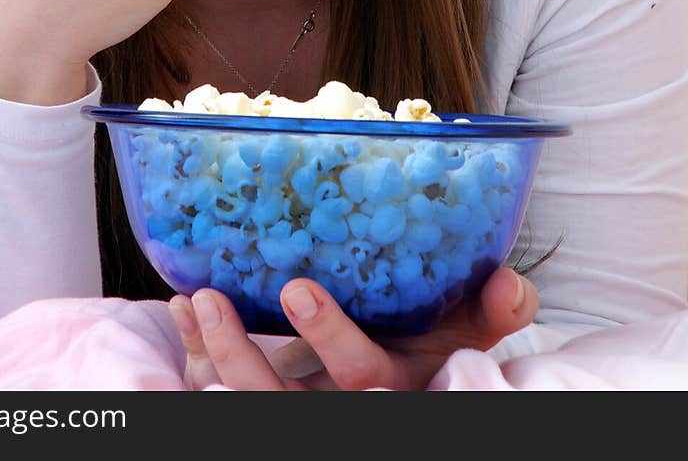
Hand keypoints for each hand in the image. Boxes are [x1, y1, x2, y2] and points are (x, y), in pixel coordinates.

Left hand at [169, 267, 538, 390]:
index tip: (295, 287)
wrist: (410, 372)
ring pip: (248, 401)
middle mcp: (340, 408)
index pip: (359, 377)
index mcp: (392, 386)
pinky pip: (221, 391)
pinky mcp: (267, 400)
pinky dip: (196, 355)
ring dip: (213, 353)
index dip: (327, 337)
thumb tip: (513, 284)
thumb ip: (493, 310)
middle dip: (246, 356)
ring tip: (192, 299)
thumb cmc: (435, 343)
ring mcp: (301, 406)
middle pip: (284, 404)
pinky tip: (178, 310)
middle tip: (214, 297)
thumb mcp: (469, 330)